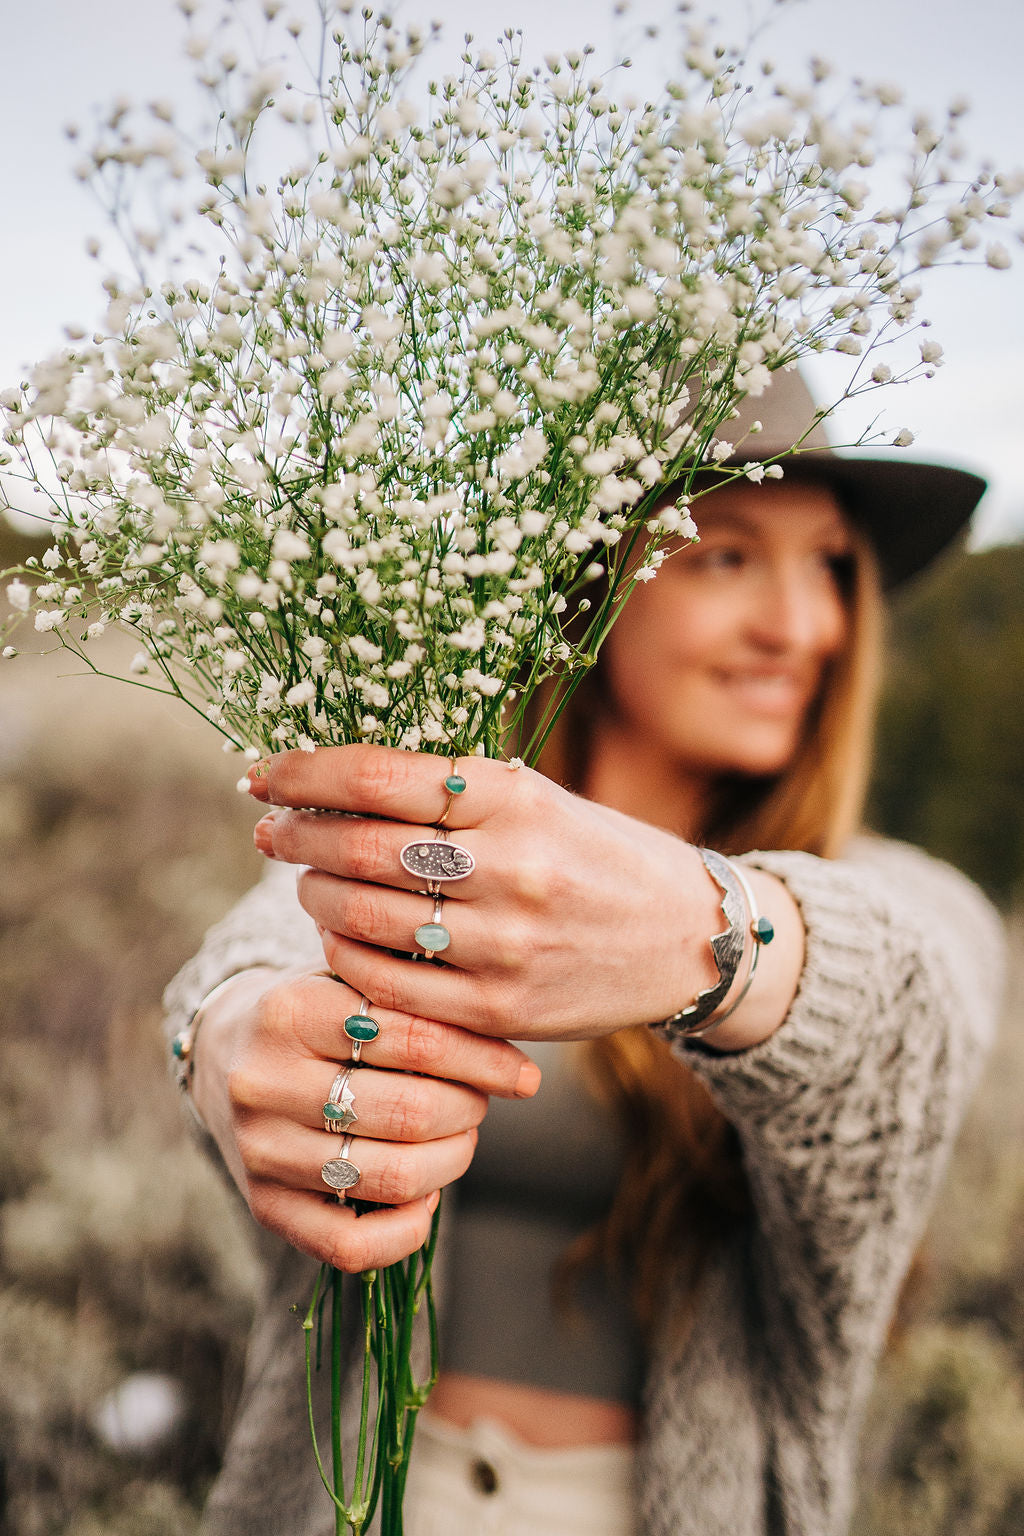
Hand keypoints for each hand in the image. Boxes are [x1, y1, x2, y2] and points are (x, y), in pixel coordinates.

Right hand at [190, 966, 540, 1271]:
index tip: (521, 1074)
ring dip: (449, 1163)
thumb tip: (509, 1048)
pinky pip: (350, 1246)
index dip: (484, 1060)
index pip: (416, 1039)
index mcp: (291, 1010)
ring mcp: (259, 1150)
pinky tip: (425, 1199)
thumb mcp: (355, 982)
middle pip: (410, 1113)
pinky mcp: (263, 1205)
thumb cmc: (319, 1012)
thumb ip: (418, 1000)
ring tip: (461, 1139)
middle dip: (468, 1110)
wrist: (227, 1051)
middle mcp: (264, 1081)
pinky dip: (406, 1232)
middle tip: (483, 1102)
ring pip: (391, 1178)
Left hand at [246, 745, 726, 1042]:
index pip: (377, 776)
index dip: (302, 774)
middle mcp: (510, 866)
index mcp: (514, 797)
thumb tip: (336, 782)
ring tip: (308, 884)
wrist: (688, 936)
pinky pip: (389, 984)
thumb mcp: (538, 800)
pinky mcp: (502, 1008)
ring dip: (313, 897)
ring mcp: (505, 943)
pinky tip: (342, 939)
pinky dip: (347, 957)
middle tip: (270, 831)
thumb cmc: (596, 854)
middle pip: (357, 849)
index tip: (263, 776)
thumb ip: (450, 793)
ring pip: (362, 919)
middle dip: (293, 837)